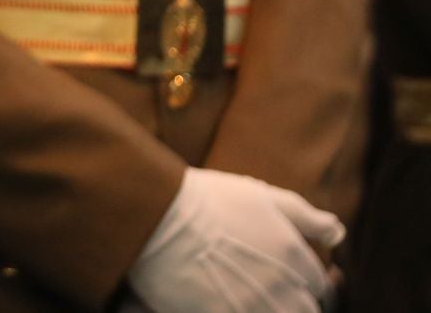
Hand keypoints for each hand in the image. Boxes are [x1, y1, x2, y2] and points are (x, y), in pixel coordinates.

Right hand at [127, 168, 342, 312]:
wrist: (158, 215)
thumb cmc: (208, 201)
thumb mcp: (262, 196)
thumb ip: (306, 217)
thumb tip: (339, 232)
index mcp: (296, 258)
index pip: (318, 285)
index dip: (303, 282)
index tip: (282, 276)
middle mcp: (284, 289)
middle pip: (305, 311)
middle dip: (293, 303)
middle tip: (264, 290)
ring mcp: (255, 308)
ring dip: (271, 307)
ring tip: (246, 296)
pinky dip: (240, 311)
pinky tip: (224, 303)